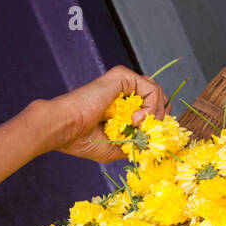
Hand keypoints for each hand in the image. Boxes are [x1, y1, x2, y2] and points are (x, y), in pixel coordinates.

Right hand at [45, 65, 171, 162]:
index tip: (152, 137)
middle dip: (159, 118)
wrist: (65, 128)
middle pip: (157, 98)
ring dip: (155, 114)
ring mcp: (123, 83)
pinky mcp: (122, 77)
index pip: (151, 107)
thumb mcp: (116, 148)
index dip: (158, 121)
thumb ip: (135, 142)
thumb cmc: (81, 139)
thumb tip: (153, 143)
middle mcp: (122, 92)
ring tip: (139, 126)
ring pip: (156, 92)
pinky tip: (136, 119)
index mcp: (120, 106)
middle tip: (147, 133)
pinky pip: (150, 88)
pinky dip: (151, 106)